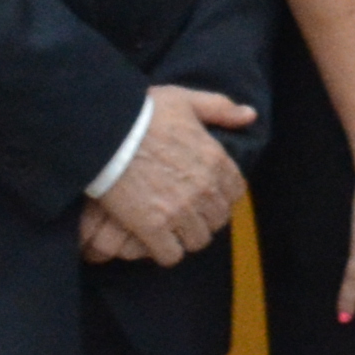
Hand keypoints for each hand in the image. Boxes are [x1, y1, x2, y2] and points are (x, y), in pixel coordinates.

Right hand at [87, 84, 253, 266]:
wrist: (104, 131)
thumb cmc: (141, 112)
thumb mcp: (185, 100)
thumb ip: (220, 108)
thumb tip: (250, 115)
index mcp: (216, 160)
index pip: (235, 192)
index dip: (220, 195)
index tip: (204, 195)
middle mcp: (204, 188)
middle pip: (218, 219)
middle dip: (204, 217)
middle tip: (184, 213)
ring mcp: (179, 210)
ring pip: (197, 240)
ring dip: (185, 236)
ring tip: (169, 227)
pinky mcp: (152, 227)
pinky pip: (171, 255)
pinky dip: (164, 251)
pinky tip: (153, 239)